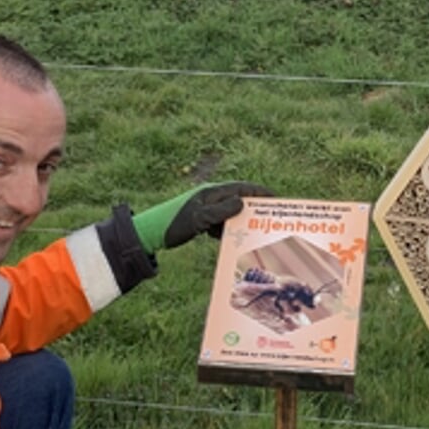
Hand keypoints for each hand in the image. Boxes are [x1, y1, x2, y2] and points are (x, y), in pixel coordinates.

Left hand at [131, 182, 272, 252]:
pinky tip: (232, 239)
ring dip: (240, 220)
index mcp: (212, 192)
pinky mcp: (200, 220)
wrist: (152, 233)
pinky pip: (220, 223)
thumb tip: (243, 203)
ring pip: (230, 212)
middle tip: (270, 216)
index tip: (276, 197)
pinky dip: (227, 229)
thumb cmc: (174, 223)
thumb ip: (222, 211)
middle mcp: (211, 197)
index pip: (241, 188)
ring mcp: (206, 208)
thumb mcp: (200, 218)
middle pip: (238, 199)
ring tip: (255, 229)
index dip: (259, 192)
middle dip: (254, 207)